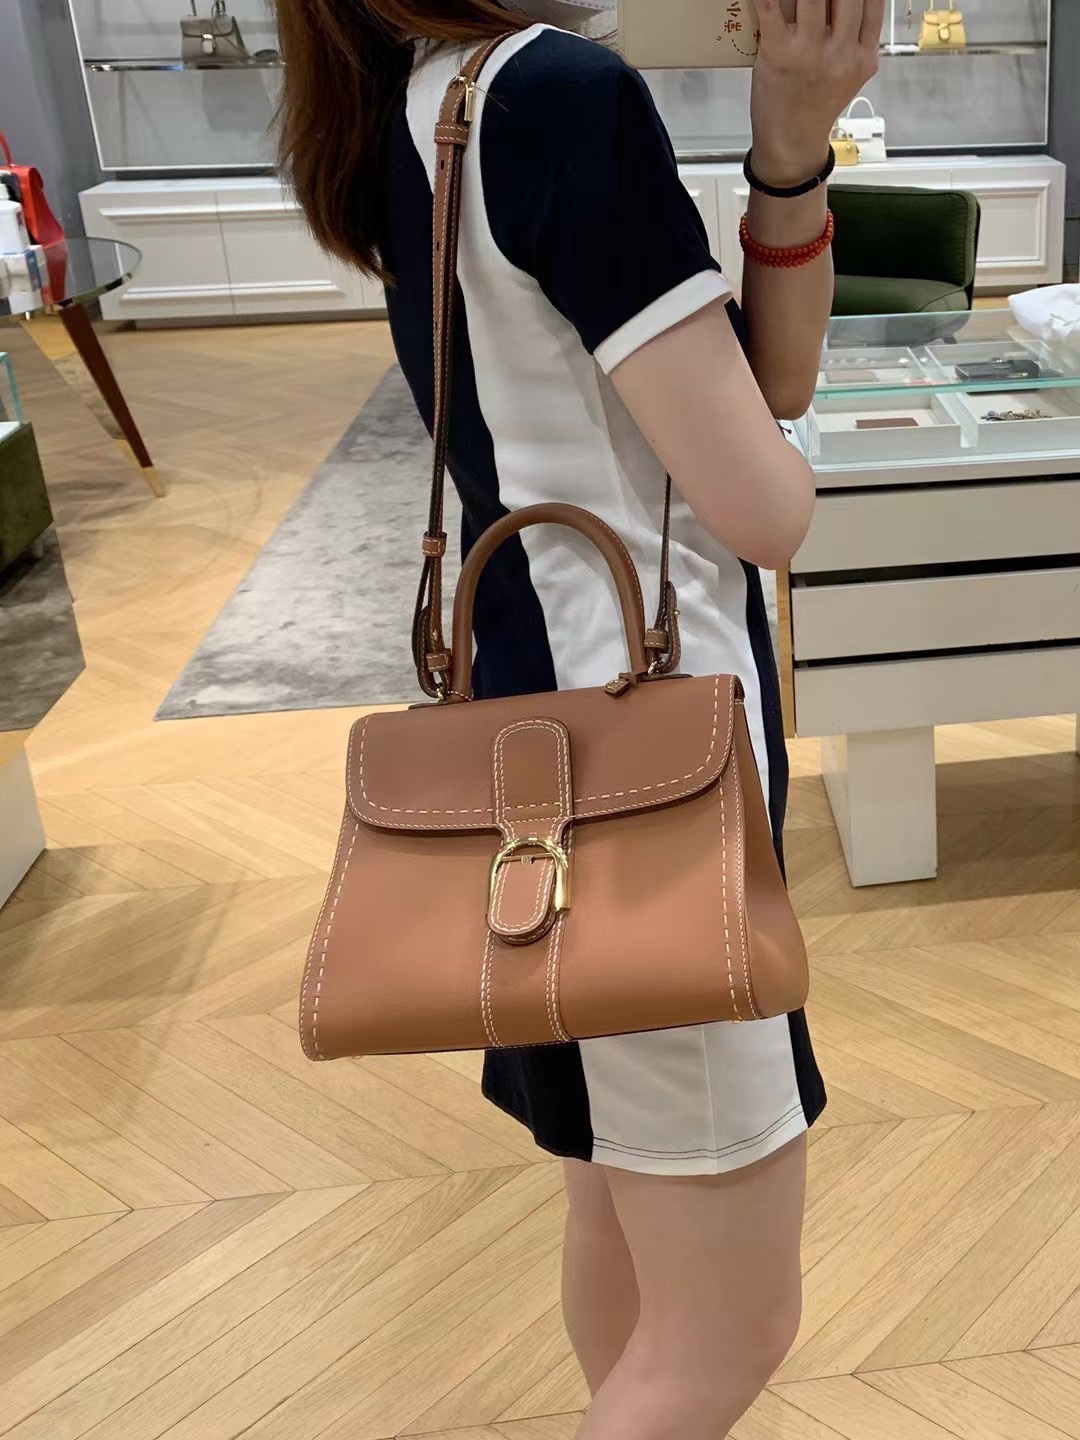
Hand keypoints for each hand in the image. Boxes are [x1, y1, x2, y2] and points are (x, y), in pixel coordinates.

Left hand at [750, 0, 883, 186]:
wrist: (792, 144)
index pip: (873, 2)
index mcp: (864, 56)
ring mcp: (810, 54)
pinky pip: (771, 8)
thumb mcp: (853, 74)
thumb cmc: (817, 105)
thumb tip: (860, 1)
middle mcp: (842, 53)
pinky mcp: (778, 55)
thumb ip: (860, 37)